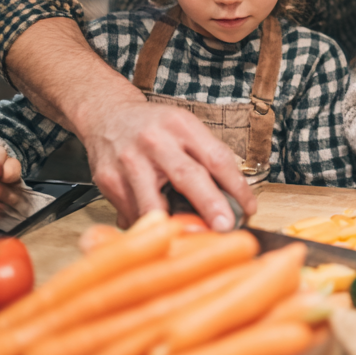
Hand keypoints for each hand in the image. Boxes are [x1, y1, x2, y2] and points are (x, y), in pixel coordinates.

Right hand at [6, 17, 254, 231]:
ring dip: (174, 226)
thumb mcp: (184, 128)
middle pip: (187, 175)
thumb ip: (206, 156)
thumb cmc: (154, 126)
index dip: (236, 186)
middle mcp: (156, 141)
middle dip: (209, 204)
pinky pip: (133, 212)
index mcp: (182, 125)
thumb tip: (232, 197)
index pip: (216, 157)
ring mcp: (130, 161)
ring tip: (192, 240)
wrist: (107, 115)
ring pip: (153, 202)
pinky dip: (149, 225)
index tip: (248, 209)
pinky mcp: (109, 180)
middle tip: (225, 227)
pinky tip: (159, 228)